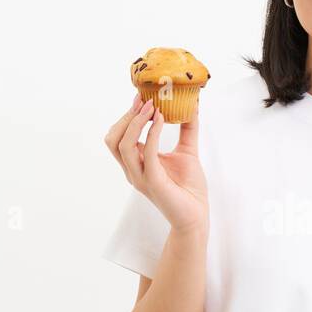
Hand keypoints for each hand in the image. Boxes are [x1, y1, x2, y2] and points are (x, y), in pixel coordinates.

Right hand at [104, 92, 207, 233]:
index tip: (142, 97)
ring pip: (122, 145)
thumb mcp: (187, 151)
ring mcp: (140, 177)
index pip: (119, 135)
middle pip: (113, 139)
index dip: (128, 115)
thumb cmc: (189, 188)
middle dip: (127, 116)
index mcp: (136, 163)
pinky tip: (161, 120)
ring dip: (136, 122)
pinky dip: (152, 133)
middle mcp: (133, 170)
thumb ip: (187, 129)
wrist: (197, 215)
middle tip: (145, 100)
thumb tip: (192, 105)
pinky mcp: (153, 181)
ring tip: (153, 108)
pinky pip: (146, 153)